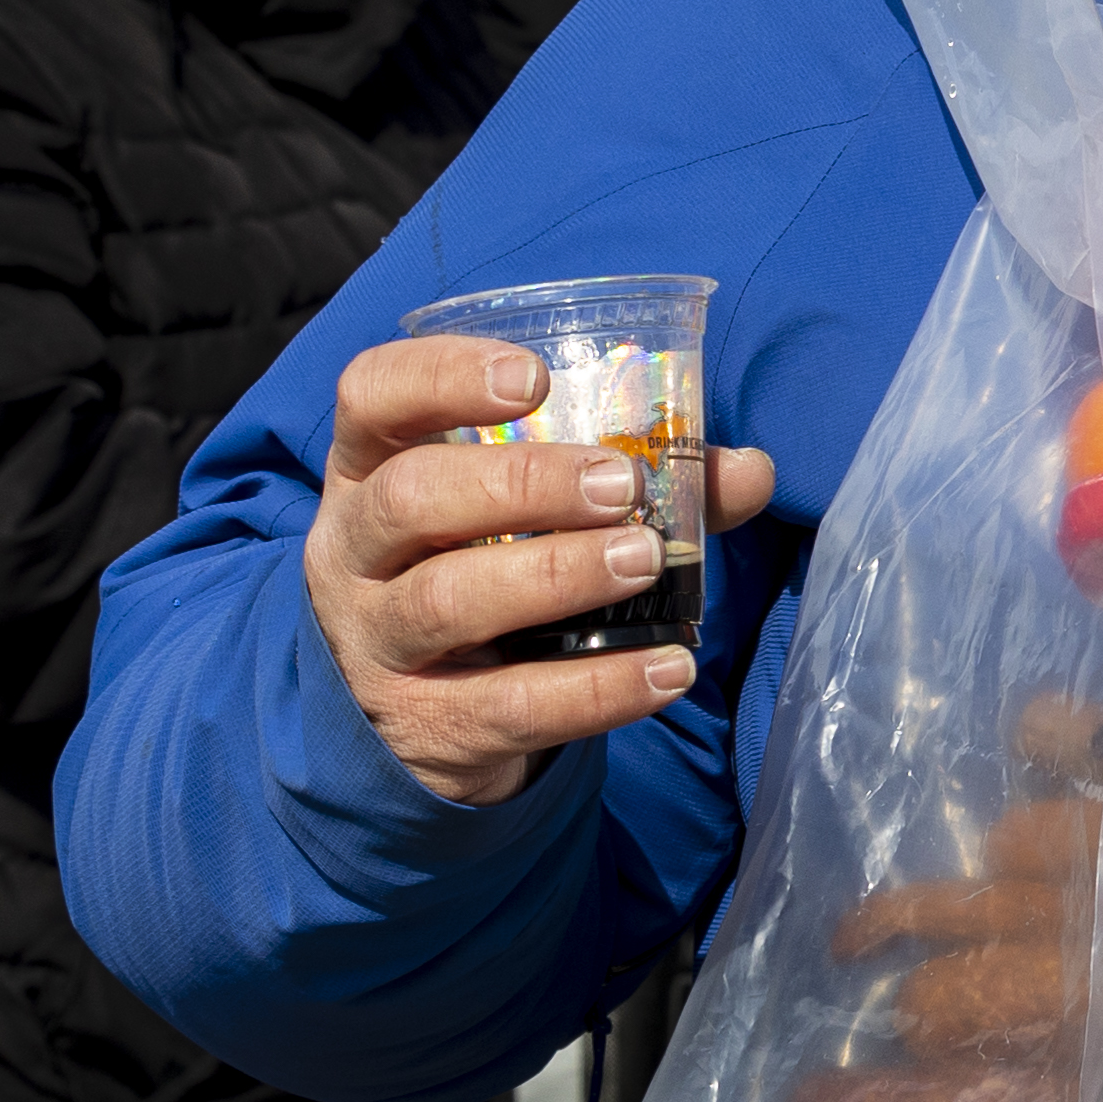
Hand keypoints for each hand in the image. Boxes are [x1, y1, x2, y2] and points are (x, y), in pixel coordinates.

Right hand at [302, 337, 779, 807]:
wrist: (424, 722)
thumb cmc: (487, 576)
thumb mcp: (529, 519)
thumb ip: (637, 484)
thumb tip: (748, 469)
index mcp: (373, 470)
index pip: (371, 395)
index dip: (441, 376)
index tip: (535, 379)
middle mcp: (353, 550)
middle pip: (411, 498)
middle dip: (523, 483)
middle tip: (621, 487)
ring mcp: (376, 642)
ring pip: (446, 600)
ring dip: (557, 574)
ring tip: (645, 561)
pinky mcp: (425, 725)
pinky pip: (510, 704)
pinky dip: (599, 687)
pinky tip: (668, 667)